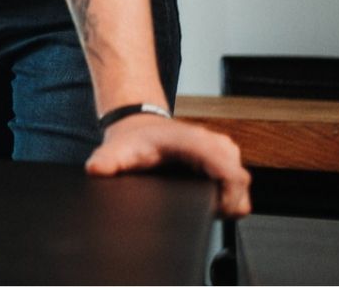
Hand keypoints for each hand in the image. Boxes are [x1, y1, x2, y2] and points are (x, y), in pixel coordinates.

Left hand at [86, 114, 251, 216]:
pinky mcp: (225, 159)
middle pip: (241, 184)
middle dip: (227, 204)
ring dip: (227, 200)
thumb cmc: (134, 138)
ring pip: (242, 186)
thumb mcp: (118, 149)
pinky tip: (205, 199)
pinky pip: (237, 185)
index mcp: (196, 141)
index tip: (214, 213)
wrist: (139, 125)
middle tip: (203, 213)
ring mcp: (223, 150)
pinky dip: (226, 195)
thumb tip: (97, 169)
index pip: (231, 174)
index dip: (229, 200)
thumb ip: (107, 161)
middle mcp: (215, 144)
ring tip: (201, 205)